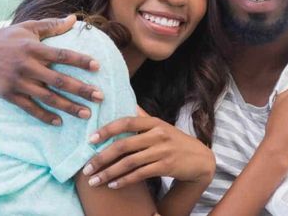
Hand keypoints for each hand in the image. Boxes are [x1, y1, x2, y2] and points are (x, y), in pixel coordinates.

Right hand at [0, 15, 102, 124]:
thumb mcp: (28, 27)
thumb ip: (52, 25)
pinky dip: (44, 116)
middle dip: (81, 90)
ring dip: (68, 106)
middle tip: (100, 97)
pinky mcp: (8, 94)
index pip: (62, 55)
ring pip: (47, 97)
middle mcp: (27, 66)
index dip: (80, 60)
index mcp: (34, 48)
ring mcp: (17, 82)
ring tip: (86, 114)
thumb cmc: (6, 38)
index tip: (98, 66)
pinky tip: (59, 121)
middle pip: (59, 80)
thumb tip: (74, 18)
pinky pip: (29, 108)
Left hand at [83, 107, 215, 188]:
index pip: (126, 122)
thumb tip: (125, 101)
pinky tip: (112, 185)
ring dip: (109, 173)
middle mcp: (158, 134)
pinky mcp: (166, 166)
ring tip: (94, 181)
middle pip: (123, 145)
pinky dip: (124, 181)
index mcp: (154, 122)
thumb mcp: (161, 126)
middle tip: (86, 168)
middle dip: (101, 157)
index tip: (90, 139)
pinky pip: (140, 174)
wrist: (200, 159)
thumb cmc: (174, 141)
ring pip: (129, 162)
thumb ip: (142, 117)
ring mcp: (163, 150)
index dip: (107, 129)